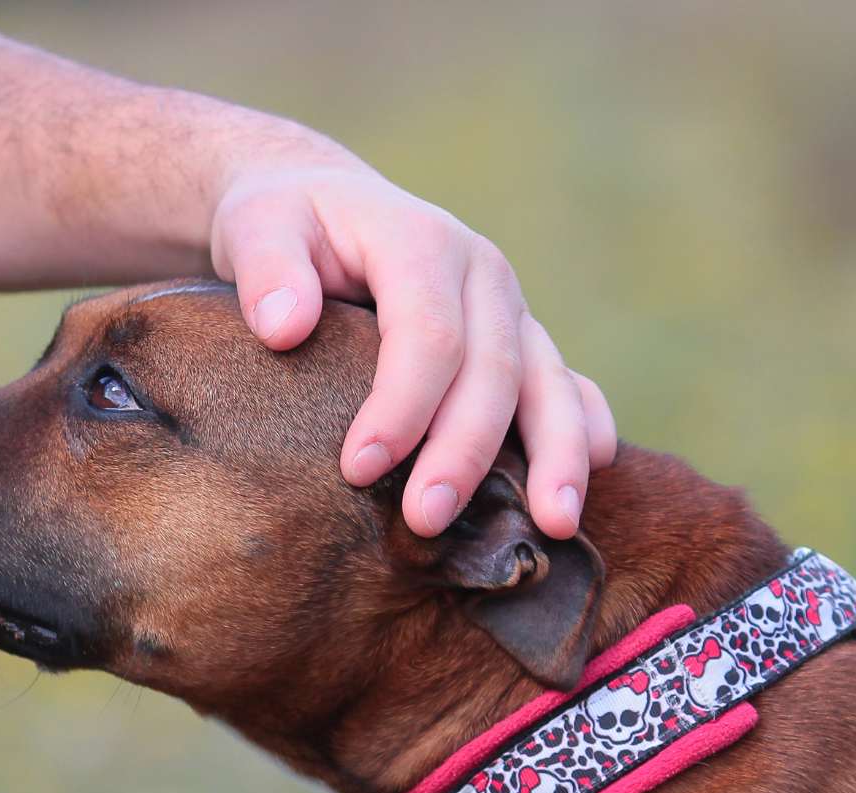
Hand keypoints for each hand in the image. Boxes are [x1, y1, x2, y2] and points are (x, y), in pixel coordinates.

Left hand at [208, 154, 616, 539]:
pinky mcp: (518, 337)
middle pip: (491, 371)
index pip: (427, 335)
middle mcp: (481, 272)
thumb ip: (266, 268)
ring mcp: (508, 308)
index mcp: (421, 243)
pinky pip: (566, 381)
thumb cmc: (285, 223)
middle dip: (463, 452)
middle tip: (426, 521)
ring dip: (556, 455)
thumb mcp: (258, 226)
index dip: (400, 406)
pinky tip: (597, 469)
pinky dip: (584, 425)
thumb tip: (284, 327)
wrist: (323, 203)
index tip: (358, 469)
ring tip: (554, 525)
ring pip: (548, 381)